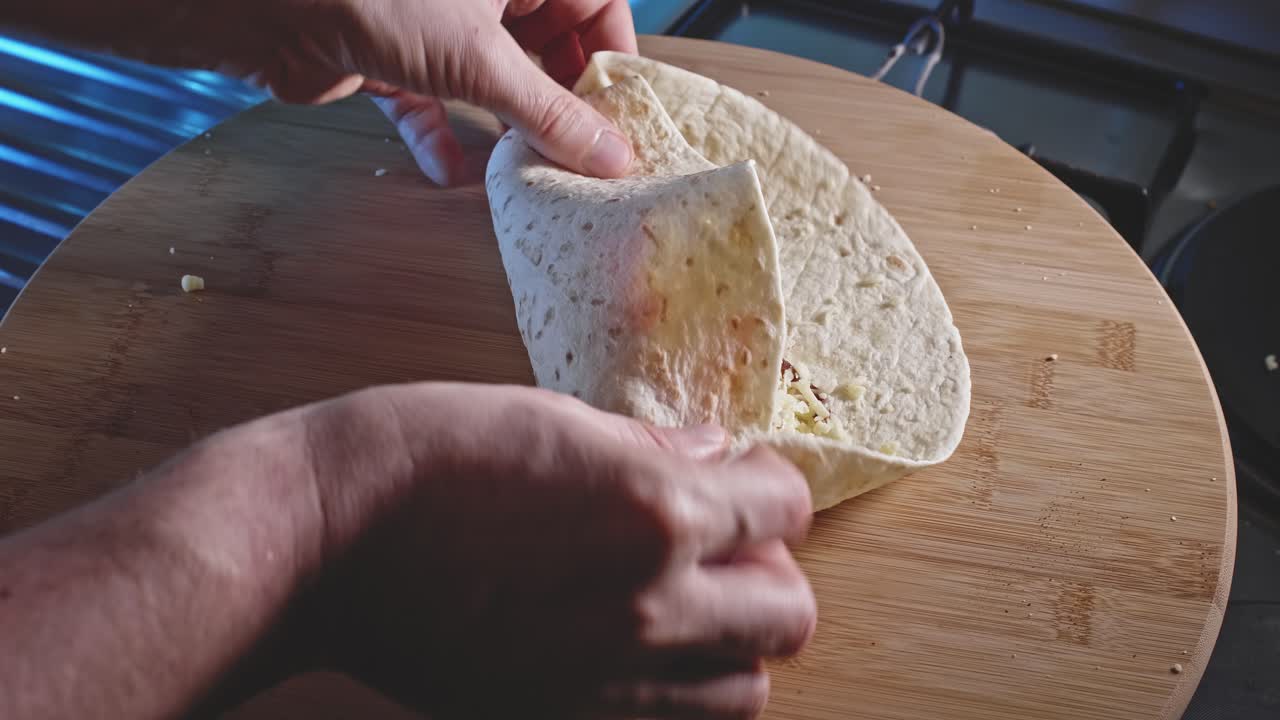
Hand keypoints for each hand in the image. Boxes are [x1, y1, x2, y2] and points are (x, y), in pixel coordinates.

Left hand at [219, 0, 638, 183]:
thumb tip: (610, 155)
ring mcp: (437, 22)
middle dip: (560, 103)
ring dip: (507, 126)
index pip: (594, 5)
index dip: (612, 58)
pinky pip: (432, 101)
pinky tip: (452, 172)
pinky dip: (443, 136)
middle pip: (546, 45)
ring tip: (530, 171)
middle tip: (582, 156)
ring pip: (492, 78)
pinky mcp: (393, 58)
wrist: (270, 6)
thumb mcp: (483, 59)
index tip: (624, 116)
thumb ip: (550, 112)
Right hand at [300, 383, 815, 717]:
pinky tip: (633, 644)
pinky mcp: (562, 716)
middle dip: (770, 570)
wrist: (317, 545)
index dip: (767, 485)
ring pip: (746, 689)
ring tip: (683, 602)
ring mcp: (607, 677)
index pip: (785, 507)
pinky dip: (679, 690)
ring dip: (734, 642)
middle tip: (720, 543)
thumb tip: (712, 453)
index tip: (738, 478)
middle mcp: (649, 604)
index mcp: (652, 510)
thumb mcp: (545, 417)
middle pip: (789, 614)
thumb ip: (647, 445)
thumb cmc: (419, 456)